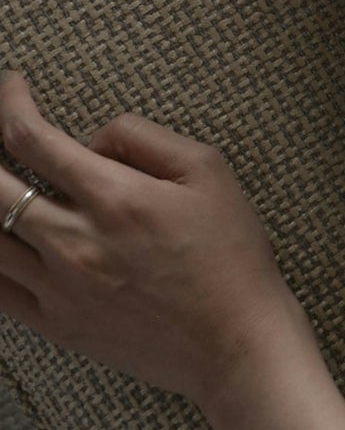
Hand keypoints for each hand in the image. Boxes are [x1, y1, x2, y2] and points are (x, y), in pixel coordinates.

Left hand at [0, 68, 304, 411]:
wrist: (237, 342)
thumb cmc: (230, 255)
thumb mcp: (207, 170)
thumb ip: (142, 138)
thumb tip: (92, 139)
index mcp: (114, 197)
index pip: (31, 139)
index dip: (10, 104)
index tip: (12, 87)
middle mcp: (76, 243)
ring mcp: (61, 289)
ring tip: (1, 185)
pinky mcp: (58, 325)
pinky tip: (4, 241)